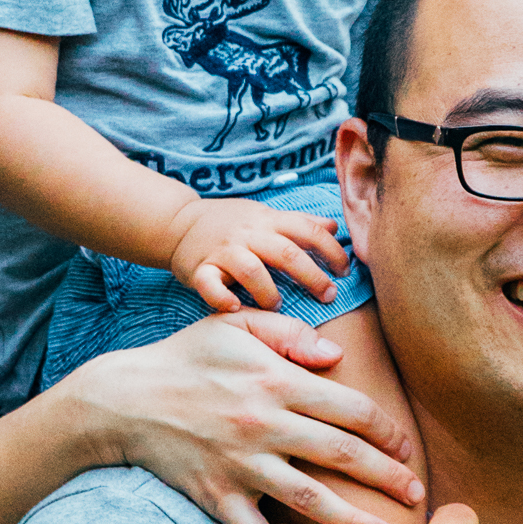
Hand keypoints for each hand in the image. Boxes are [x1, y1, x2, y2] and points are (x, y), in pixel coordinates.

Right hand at [65, 309, 423, 523]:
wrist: (121, 400)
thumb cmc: (183, 358)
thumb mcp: (234, 327)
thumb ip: (287, 334)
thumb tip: (336, 356)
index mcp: (276, 381)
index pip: (349, 407)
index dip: (385, 428)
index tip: (405, 445)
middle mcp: (265, 424)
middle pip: (341, 454)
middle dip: (386, 475)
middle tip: (416, 494)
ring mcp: (241, 465)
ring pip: (310, 499)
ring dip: (352, 523)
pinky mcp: (217, 496)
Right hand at [165, 194, 352, 315]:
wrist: (177, 222)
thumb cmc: (229, 223)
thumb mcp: (264, 215)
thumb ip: (299, 223)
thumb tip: (335, 227)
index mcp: (267, 221)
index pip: (307, 230)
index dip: (331, 250)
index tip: (345, 270)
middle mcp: (247, 234)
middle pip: (287, 253)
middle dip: (312, 276)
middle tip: (327, 295)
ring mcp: (223, 251)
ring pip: (252, 269)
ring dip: (269, 292)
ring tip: (277, 306)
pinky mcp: (199, 269)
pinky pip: (210, 285)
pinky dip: (222, 298)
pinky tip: (235, 309)